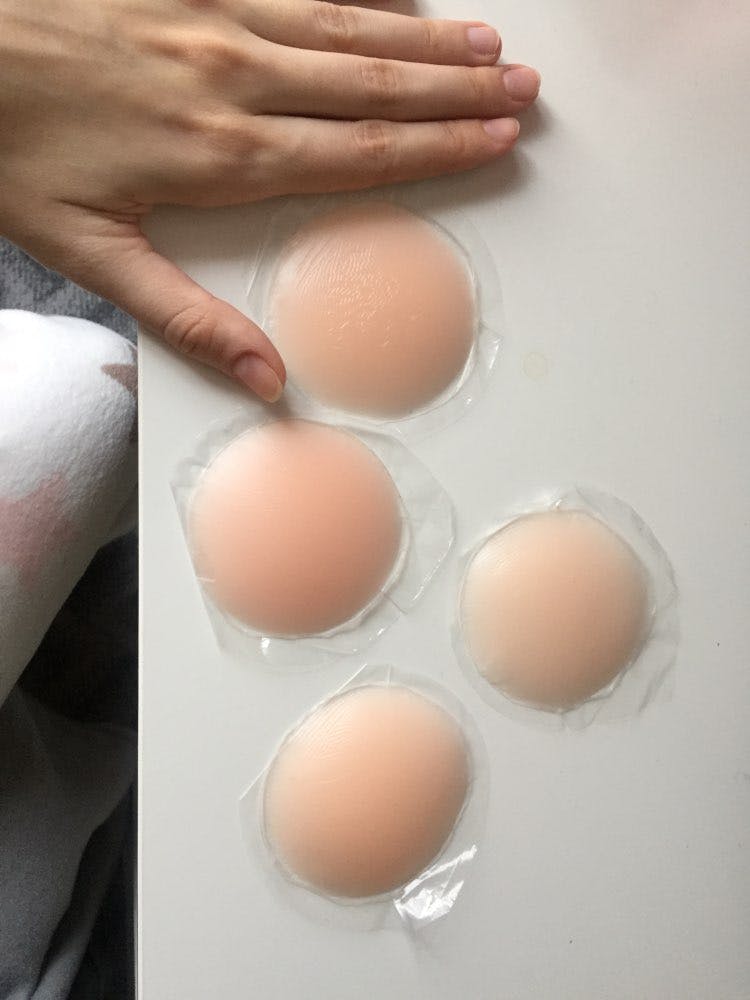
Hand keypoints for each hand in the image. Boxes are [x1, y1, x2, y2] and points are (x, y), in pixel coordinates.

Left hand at [0, 0, 538, 400]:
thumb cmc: (14, 151)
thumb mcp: (91, 257)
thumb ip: (188, 318)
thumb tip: (267, 379)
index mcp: (221, 157)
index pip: (359, 153)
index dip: (436, 150)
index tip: (495, 142)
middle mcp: (234, 78)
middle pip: (371, 86)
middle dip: (455, 93)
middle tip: (523, 90)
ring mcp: (214, 15)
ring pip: (347, 25)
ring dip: (425, 38)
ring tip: (487, 45)